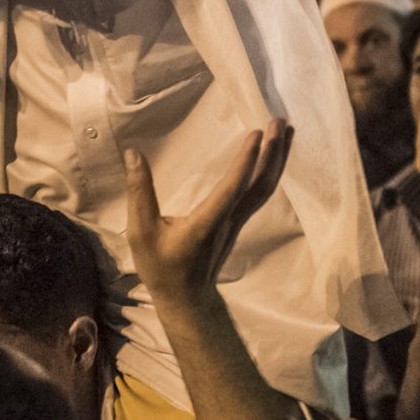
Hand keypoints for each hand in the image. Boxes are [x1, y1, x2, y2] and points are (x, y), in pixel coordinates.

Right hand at [122, 122, 290, 304]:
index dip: (246, 161)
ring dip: (277, 159)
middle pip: (261, 185)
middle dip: (272, 153)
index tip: (256, 133)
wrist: (187, 299)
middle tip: (279, 121)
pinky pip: (261, 193)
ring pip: (266, 189)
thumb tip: (133, 153)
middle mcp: (230, 220)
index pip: (232, 189)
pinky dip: (271, 170)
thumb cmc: (162, 268)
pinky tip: (274, 154)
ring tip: (285, 129)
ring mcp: (239, 222)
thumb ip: (139, 193)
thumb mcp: (141, 233)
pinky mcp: (239, 222)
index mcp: (207, 223)